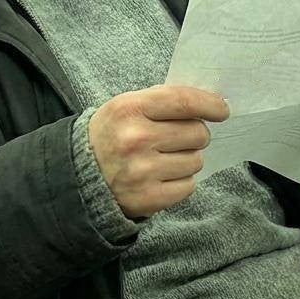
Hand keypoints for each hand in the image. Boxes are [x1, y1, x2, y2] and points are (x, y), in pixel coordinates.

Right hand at [89, 85, 229, 217]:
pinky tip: (161, 176)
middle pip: (197, 133)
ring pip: (196, 161)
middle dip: (195, 134)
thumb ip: (162, 100)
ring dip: (187, 159)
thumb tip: (208, 102)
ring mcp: (142, 171)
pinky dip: (181, 181)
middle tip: (177, 138)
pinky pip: (188, 186)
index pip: (183, 102)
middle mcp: (135, 139)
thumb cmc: (110, 135)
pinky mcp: (148, 198)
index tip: (222, 110)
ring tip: (164, 158)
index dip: (210, 104)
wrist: (78, 177)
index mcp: (129, 109)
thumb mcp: (125, 106)